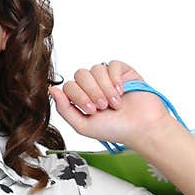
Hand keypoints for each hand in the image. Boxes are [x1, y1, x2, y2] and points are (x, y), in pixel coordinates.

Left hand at [48, 60, 176, 149]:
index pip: (69, 85)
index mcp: (81, 97)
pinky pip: (112, 65)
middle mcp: (93, 86)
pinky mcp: (123, 72)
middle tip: (103, 106)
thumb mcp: (82, 125)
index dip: (78, 96)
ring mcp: (108, 78)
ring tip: (114, 103)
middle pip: (80, 74)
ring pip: (96, 69)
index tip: (92, 110)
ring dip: (104, 88)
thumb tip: (52, 90)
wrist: (142, 128)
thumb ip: (64, 109)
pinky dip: (115, 79)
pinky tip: (122, 91)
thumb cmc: (114, 129)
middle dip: (91, 92)